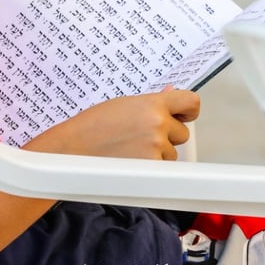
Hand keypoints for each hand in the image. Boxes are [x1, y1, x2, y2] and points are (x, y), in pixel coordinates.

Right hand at [24, 89, 200, 160]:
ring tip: (130, 149)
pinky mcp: (151, 168)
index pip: (191, 102)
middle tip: (141, 136)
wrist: (74, 149)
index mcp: (152, 104)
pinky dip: (150, 168)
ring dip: (157, 154)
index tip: (183, 115)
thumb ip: (151, 102)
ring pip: (172, 154)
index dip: (188, 111)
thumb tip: (171, 94)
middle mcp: (158, 124)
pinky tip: (130, 161)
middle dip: (167, 136)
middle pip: (182, 133)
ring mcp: (156, 147)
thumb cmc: (92, 126)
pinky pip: (162, 169)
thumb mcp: (123, 104)